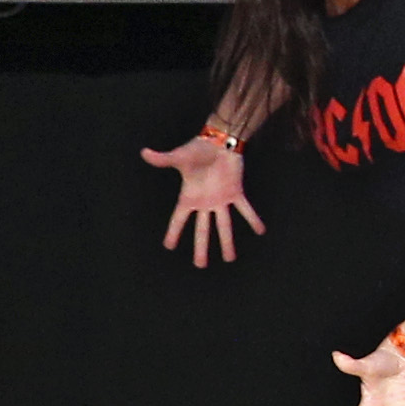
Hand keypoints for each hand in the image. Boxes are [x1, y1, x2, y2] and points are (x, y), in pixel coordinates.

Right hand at [145, 131, 261, 266]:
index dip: (173, 233)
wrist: (219, 140)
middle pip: (202, 230)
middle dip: (201, 248)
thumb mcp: (178, 157)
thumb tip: (143, 152)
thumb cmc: (197, 149)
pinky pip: (245, 209)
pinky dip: (253, 219)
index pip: (179, 219)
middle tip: (200, 265)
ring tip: (230, 259)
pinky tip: (261, 231)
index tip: (169, 246)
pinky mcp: (236, 192)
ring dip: (227, 242)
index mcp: (189, 197)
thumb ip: (162, 159)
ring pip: (224, 225)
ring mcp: (221, 199)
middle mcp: (205, 203)